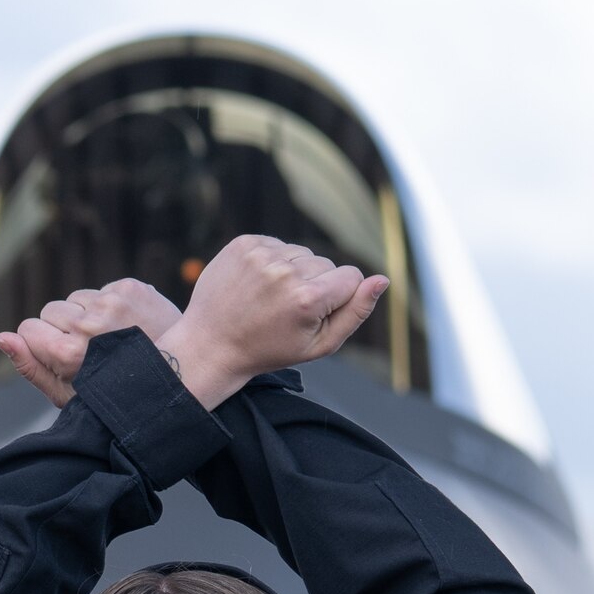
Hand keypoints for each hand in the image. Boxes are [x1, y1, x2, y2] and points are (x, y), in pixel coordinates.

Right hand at [0, 278, 183, 407]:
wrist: (179, 375)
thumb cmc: (115, 394)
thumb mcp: (68, 394)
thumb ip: (29, 366)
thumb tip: (0, 337)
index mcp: (69, 353)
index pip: (28, 328)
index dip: (41, 343)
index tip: (62, 357)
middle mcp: (89, 323)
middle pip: (49, 310)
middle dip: (63, 328)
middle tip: (92, 352)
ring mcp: (111, 302)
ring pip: (74, 299)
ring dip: (86, 315)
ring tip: (111, 340)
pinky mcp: (130, 287)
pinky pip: (100, 290)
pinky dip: (109, 306)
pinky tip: (126, 327)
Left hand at [155, 236, 389, 408]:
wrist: (212, 344)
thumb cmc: (269, 349)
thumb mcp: (319, 345)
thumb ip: (356, 313)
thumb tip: (382, 280)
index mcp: (308, 299)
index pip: (351, 276)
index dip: (339, 297)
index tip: (315, 314)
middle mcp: (286, 271)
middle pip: (326, 263)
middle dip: (316, 285)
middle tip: (287, 311)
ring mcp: (261, 254)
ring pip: (302, 252)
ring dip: (294, 272)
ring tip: (271, 298)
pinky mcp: (244, 243)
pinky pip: (277, 244)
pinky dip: (273, 261)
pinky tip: (258, 285)